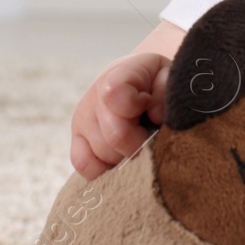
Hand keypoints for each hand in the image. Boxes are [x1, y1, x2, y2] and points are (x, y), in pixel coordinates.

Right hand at [70, 51, 169, 180]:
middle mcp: (94, 97)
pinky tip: (121, 156)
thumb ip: (165, 89)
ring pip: (105, 155)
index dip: (140, 107)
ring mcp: (82, 120)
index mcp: (117, 76)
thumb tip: (156, 114)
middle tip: (151, 132)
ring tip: (137, 138)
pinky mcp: (77, 142)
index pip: (116, 96)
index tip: (153, 107)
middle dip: (141, 141)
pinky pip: (85, 166)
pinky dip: (106, 168)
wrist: (136, 81)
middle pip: (117, 137)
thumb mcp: (168, 76)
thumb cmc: (156, 81)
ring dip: (127, 154)